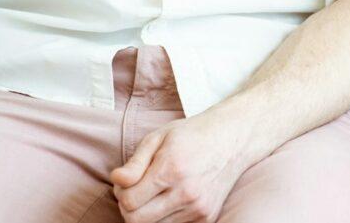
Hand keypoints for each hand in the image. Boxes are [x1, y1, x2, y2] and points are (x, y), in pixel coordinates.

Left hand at [109, 108, 255, 222]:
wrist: (233, 139)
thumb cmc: (192, 135)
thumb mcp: (159, 137)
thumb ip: (134, 163)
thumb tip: (117, 181)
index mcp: (172, 169)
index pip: (128, 201)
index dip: (120, 192)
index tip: (126, 180)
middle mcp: (187, 193)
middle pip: (137, 220)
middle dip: (129, 207)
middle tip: (136, 189)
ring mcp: (198, 208)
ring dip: (146, 213)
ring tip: (153, 192)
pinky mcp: (206, 218)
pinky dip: (164, 217)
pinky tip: (169, 198)